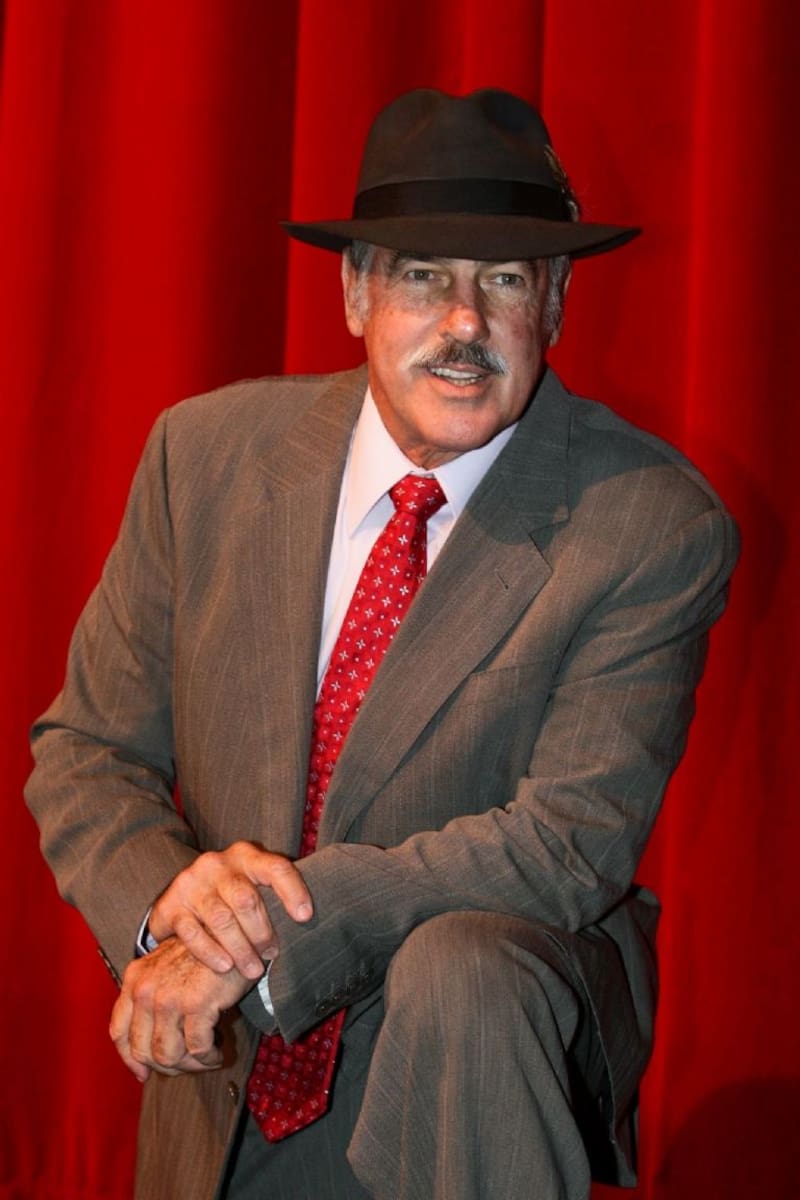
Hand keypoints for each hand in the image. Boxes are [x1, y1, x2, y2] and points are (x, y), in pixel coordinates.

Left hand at [109, 936, 250, 1082]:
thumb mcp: (165, 967)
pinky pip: (197, 1049)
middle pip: (143, 1051)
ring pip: (168, 1055)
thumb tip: (146, 1045)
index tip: (143, 1073)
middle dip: (167, 1066)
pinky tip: (217, 1054)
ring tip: (204, 1059)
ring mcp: (169, 998)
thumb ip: (150, 997)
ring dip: (189, 1066)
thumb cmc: (202, 951)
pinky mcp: (196, 1004)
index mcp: (135, 979)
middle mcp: (146, 990)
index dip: (130, 1059)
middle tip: (187, 1065)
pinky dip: (208, 1058)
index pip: (119, 1032)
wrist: (231, 931)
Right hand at [149, 841, 312, 979]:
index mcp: (246, 856)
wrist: (178, 898)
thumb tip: (308, 923)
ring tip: (253, 970)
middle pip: (247, 898)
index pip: (275, 868)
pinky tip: (225, 967)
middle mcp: (218, 864)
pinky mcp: (171, 905)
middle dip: (262, 931)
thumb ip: (273, 896)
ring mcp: (192, 883)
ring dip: (241, 949)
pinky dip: (211, 953)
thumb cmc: (230, 896)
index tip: (305, 917)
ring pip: (221, 919)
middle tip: (272, 953)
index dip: (293, 891)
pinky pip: (192, 933)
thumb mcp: (252, 886)